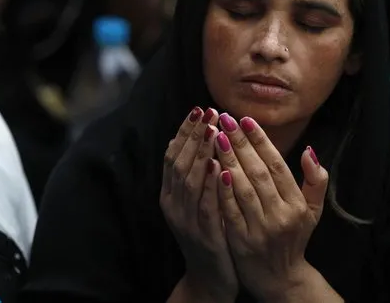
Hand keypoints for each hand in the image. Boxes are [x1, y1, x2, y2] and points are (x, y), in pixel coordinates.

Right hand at [160, 107, 237, 302]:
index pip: (173, 156)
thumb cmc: (209, 235)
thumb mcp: (198, 203)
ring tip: (212, 130)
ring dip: (200, 153)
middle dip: (193, 135)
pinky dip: (210, 186)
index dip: (184, 132)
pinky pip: (205, 206)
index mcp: (171, 196)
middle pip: (179, 163)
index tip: (198, 109)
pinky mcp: (203, 235)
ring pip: (189, 181)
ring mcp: (186, 221)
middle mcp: (173, 205)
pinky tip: (218, 167)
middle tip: (206, 111)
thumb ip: (198, 176)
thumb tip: (206, 139)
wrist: (208, 280)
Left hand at [214, 113, 328, 301]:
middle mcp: (281, 215)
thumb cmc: (295, 238)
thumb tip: (309, 151)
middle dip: (241, 143)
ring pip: (242, 188)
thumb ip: (316, 180)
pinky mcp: (241, 241)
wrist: (281, 281)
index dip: (261, 140)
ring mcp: (260, 229)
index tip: (246, 119)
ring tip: (215, 136)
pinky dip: (221, 188)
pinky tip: (211, 167)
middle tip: (225, 118)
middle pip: (258, 172)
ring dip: (228, 159)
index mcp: (297, 205)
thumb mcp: (313, 211)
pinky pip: (229, 209)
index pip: (277, 165)